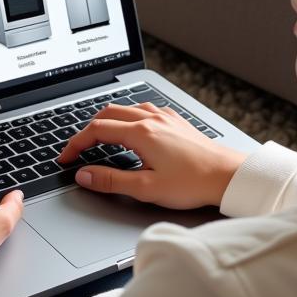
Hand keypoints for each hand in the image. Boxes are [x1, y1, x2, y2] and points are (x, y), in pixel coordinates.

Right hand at [55, 102, 245, 209]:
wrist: (229, 175)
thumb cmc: (193, 183)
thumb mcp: (146, 188)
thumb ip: (111, 180)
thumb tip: (85, 175)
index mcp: (141, 133)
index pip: (96, 130)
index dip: (76, 144)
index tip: (66, 158)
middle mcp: (151, 119)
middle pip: (107, 113)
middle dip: (87, 130)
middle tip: (78, 149)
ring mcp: (165, 117)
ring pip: (125, 108)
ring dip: (107, 120)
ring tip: (99, 138)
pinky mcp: (176, 121)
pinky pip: (143, 110)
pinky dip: (127, 117)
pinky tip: (132, 130)